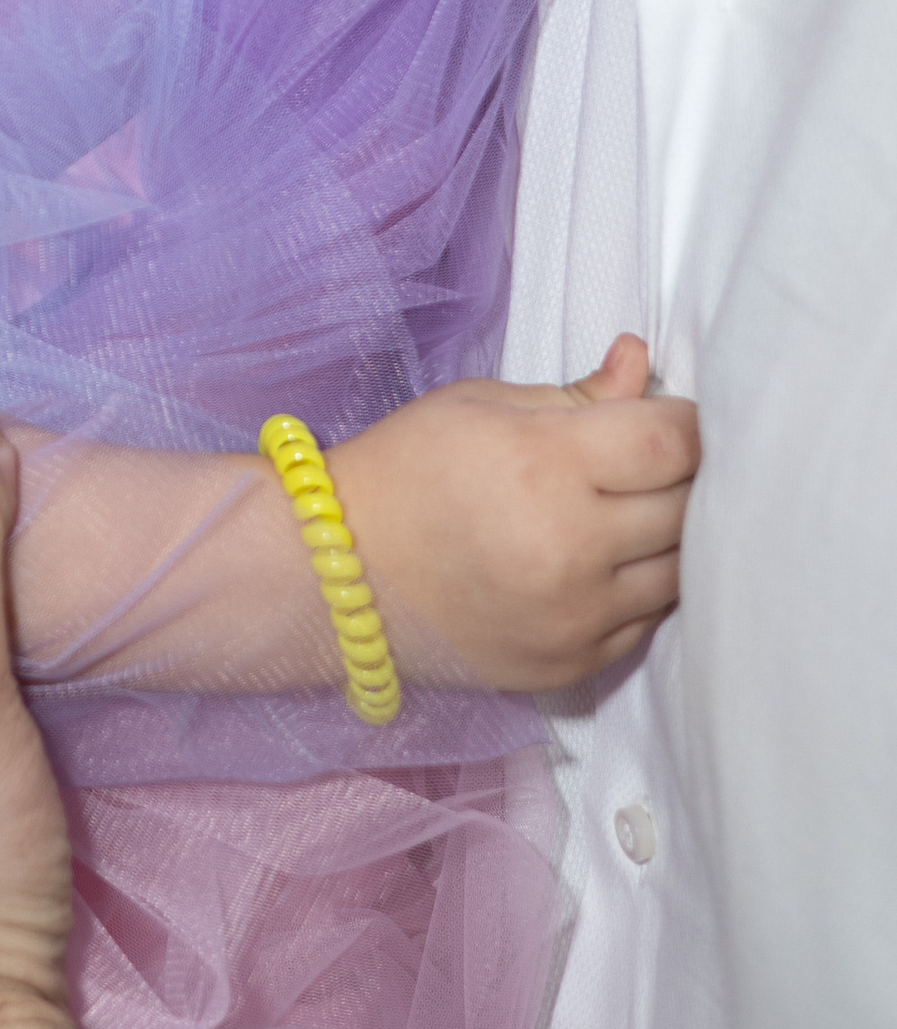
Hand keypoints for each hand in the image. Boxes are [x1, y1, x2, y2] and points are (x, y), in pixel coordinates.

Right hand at [334, 336, 699, 691]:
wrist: (340, 576)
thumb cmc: (406, 471)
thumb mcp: (480, 407)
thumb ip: (577, 394)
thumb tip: (641, 363)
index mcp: (546, 466)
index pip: (672, 442)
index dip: (685, 422)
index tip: (668, 418)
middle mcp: (570, 548)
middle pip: (687, 507)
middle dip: (682, 477)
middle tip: (648, 462)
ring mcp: (575, 617)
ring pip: (680, 571)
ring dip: (669, 537)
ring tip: (630, 512)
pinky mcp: (572, 665)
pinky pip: (646, 622)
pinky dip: (638, 589)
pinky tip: (601, 563)